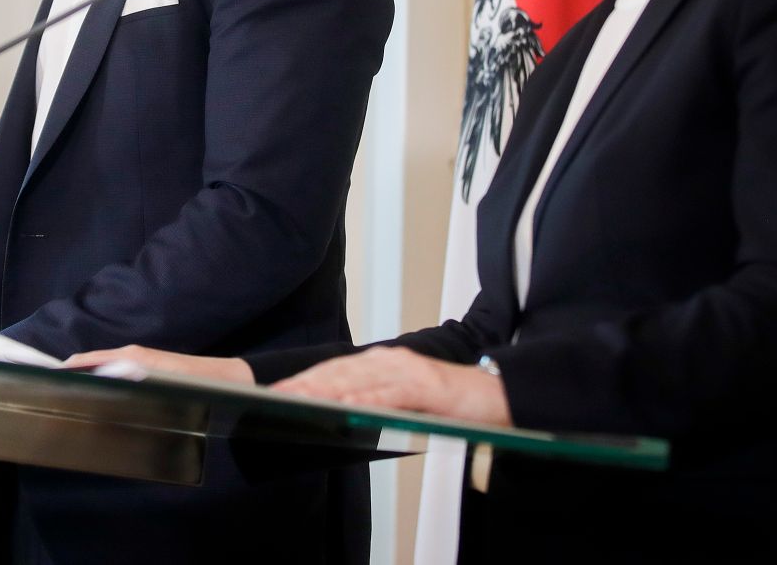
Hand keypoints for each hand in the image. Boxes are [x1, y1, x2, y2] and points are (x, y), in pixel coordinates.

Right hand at [63, 344, 254, 383]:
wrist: (227, 378)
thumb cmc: (198, 382)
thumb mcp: (164, 384)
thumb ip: (132, 378)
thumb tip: (101, 377)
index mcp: (131, 357)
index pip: (84, 361)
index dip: (62, 370)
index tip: (40, 382)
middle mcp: (130, 356)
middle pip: (86, 364)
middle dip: (66, 377)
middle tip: (45, 398)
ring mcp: (136, 363)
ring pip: (97, 371)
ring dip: (80, 382)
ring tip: (61, 402)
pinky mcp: (143, 372)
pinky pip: (110, 376)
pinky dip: (96, 385)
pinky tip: (92, 402)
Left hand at [273, 347, 510, 425]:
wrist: (500, 397)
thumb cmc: (453, 404)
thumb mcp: (408, 401)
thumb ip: (378, 402)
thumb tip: (343, 416)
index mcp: (385, 363)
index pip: (337, 370)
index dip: (307, 378)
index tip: (280, 389)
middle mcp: (392, 360)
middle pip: (339, 371)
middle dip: (306, 383)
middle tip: (276, 395)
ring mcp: (407, 370)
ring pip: (357, 379)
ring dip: (324, 389)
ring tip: (297, 399)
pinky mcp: (424, 386)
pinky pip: (388, 394)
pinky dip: (364, 400)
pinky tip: (343, 407)